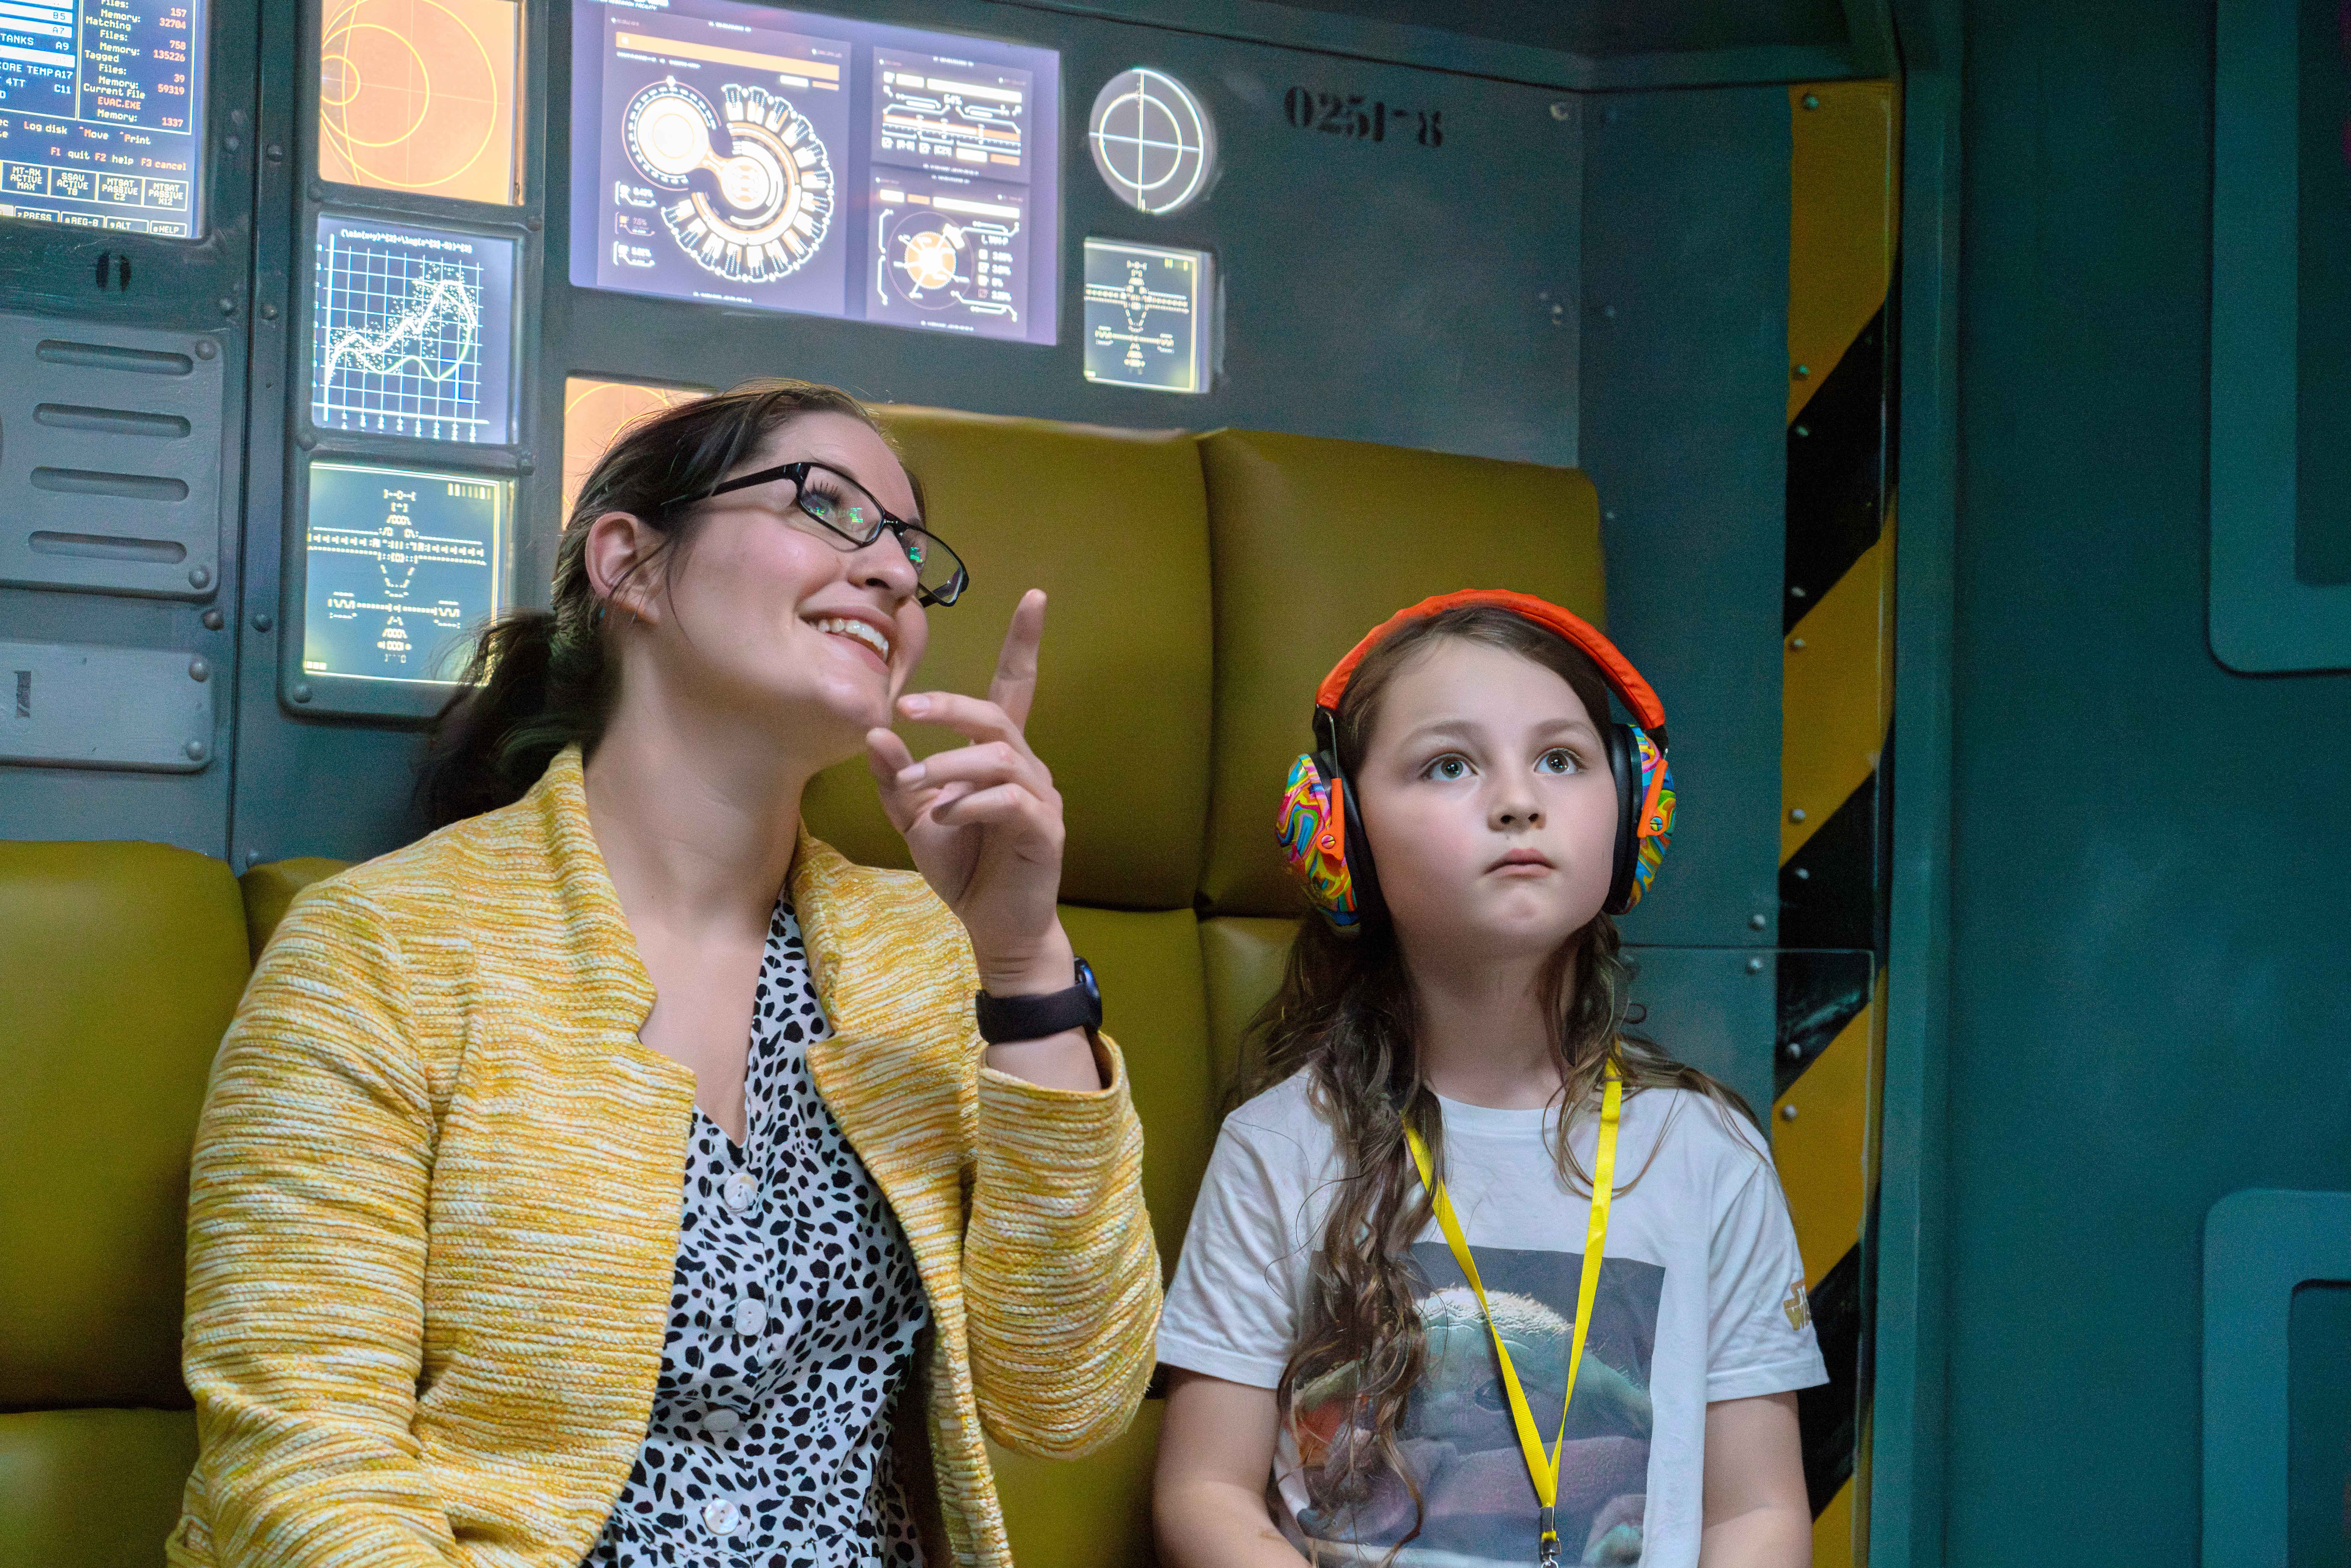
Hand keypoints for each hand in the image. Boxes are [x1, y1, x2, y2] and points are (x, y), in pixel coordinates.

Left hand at [866, 589, 1072, 995]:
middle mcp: (1027, 768)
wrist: (996, 926)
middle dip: (950, 707)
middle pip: (996, 715)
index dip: (1025, 643)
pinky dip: (970, 804)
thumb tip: (875, 733)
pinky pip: (1009, 801)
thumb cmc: (963, 867)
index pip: (1016, 687)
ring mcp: (1041, 798)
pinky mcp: (1046, 830)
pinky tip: (944, 819)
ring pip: (998, 757)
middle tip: (906, 711)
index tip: (1035, 597)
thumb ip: (897, 778)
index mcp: (1000, 756)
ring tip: (917, 790)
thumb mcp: (916, 819)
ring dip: (949, 766)